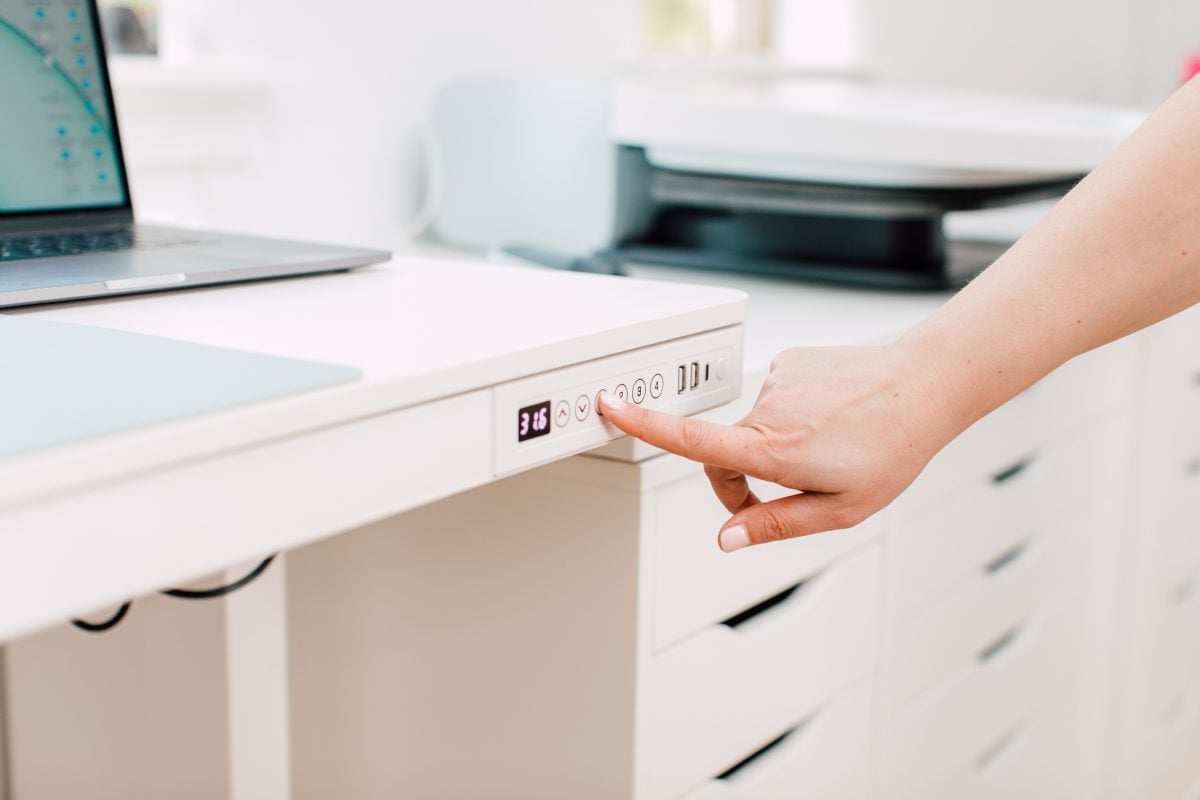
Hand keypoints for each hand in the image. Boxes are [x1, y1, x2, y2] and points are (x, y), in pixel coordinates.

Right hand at [598, 344, 958, 551]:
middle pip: (723, 452)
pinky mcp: (788, 362)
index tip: (610, 406)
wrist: (923, 385)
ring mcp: (778, 382)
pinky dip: (791, 414)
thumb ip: (775, 524)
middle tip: (776, 496)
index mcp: (777, 451)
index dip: (645, 427)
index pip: (695, 444)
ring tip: (826, 446)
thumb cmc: (891, 448)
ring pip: (753, 426)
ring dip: (772, 443)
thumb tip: (728, 537)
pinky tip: (829, 418)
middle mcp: (770, 411)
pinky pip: (774, 398)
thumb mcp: (840, 511)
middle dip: (738, 478)